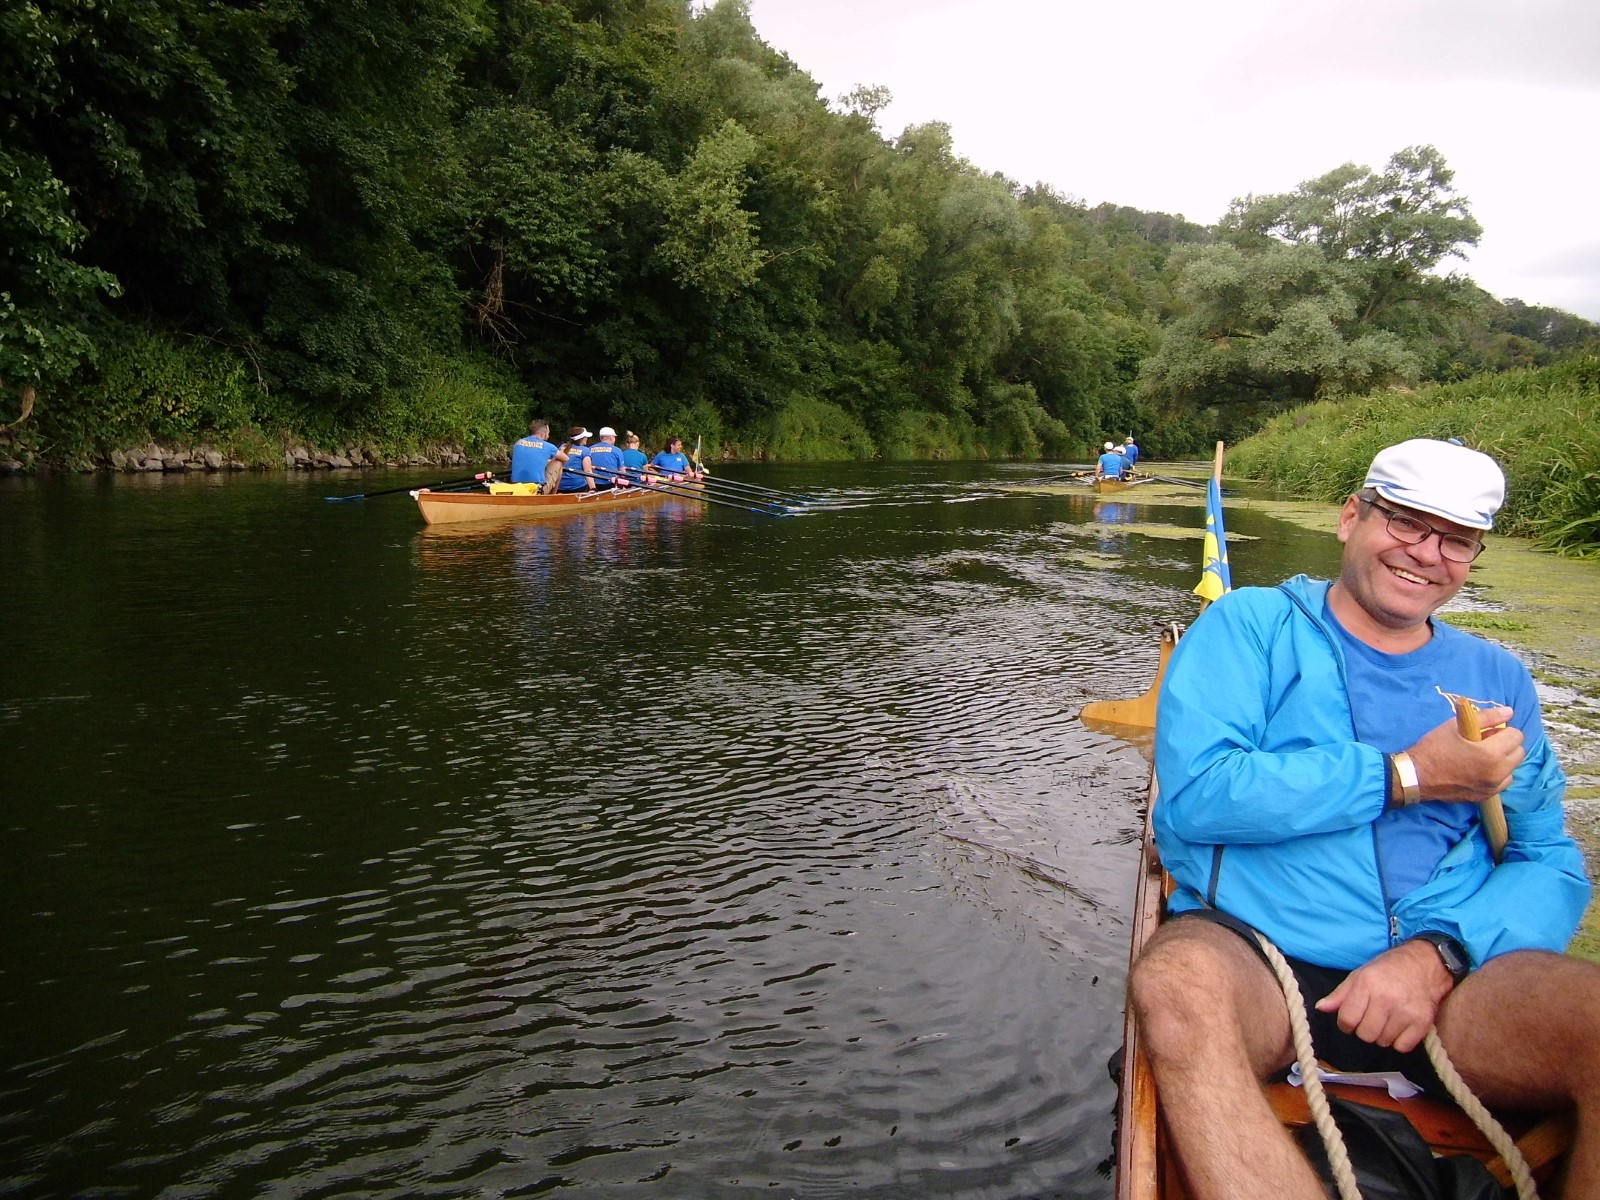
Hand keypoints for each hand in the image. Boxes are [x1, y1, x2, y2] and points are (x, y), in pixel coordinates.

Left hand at [1315, 941, 1454, 1052]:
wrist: (1425, 964)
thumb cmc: (1388, 969)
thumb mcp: (1360, 975)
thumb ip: (1340, 994)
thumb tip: (1320, 1008)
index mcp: (1367, 984)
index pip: (1347, 1019)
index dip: (1346, 1023)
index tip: (1352, 1019)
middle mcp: (1386, 998)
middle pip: (1365, 1035)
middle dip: (1364, 1030)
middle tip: (1371, 1019)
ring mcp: (1406, 1012)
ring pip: (1383, 1042)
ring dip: (1382, 1035)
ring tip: (1387, 1019)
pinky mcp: (1423, 1023)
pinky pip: (1402, 1047)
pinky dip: (1399, 1041)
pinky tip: (1400, 1026)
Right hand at [1406, 705, 1520, 802]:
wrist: (1416, 776)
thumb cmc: (1434, 747)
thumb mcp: (1456, 726)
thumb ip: (1486, 718)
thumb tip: (1509, 711)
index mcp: (1491, 753)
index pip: (1516, 736)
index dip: (1503, 729)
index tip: (1487, 731)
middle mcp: (1498, 772)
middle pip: (1519, 752)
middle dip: (1506, 744)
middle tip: (1485, 742)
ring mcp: (1493, 787)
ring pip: (1512, 768)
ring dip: (1503, 760)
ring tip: (1481, 757)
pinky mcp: (1487, 796)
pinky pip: (1503, 781)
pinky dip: (1496, 774)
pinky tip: (1478, 770)